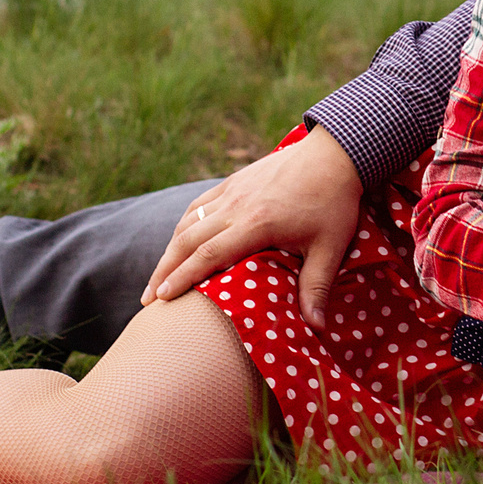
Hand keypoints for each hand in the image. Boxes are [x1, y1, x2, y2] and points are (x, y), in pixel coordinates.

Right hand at [141, 127, 363, 329]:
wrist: (334, 154)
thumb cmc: (334, 202)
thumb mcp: (330, 247)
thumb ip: (317, 287)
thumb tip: (317, 329)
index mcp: (256, 224)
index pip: (207, 255)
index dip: (181, 278)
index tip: (162, 299)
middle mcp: (236, 205)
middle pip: (187, 240)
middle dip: (164, 271)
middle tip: (148, 299)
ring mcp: (232, 190)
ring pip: (189, 222)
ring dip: (169, 250)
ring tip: (158, 277)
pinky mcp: (234, 181)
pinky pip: (199, 205)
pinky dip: (184, 225)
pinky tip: (178, 240)